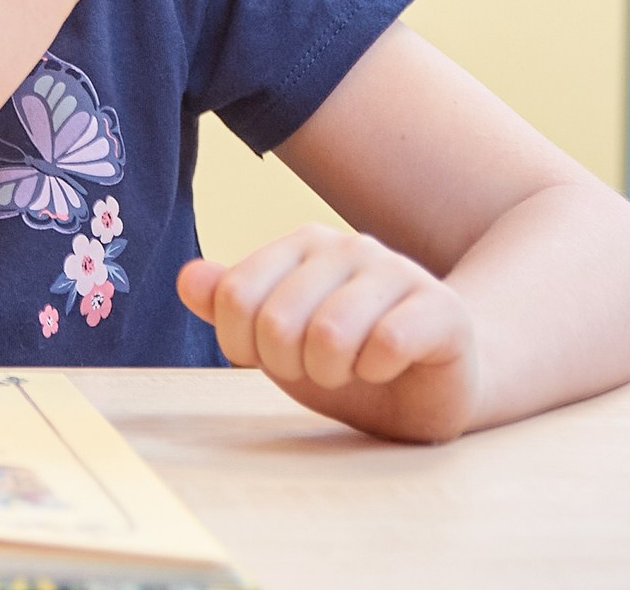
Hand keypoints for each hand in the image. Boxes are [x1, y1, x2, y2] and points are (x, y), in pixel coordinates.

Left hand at [177, 226, 482, 442]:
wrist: (430, 386)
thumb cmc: (344, 360)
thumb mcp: (274, 339)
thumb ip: (227, 306)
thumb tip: (187, 277)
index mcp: (301, 243)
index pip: (234, 295)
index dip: (242, 347)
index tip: (271, 358)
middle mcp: (348, 246)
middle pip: (276, 321)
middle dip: (288, 366)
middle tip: (317, 369)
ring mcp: (399, 271)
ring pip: (330, 334)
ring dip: (333, 372)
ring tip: (351, 368)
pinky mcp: (442, 308)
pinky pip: (387, 345)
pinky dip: (377, 372)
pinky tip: (386, 368)